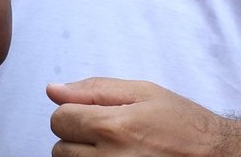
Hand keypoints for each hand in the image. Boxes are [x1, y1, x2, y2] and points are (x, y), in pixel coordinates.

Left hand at [48, 78, 230, 155]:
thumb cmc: (187, 125)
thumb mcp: (145, 93)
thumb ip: (94, 89)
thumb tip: (53, 90)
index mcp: (113, 127)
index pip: (59, 119)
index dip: (74, 114)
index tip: (94, 116)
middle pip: (60, 149)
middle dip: (78, 139)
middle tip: (110, 136)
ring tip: (118, 151)